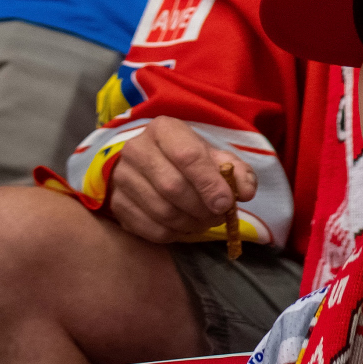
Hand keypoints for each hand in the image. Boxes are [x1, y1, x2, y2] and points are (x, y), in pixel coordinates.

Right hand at [106, 117, 256, 245]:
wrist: (149, 163)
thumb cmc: (188, 158)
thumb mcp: (213, 155)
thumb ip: (236, 170)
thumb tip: (246, 192)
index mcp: (163, 130)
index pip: (187, 157)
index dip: (210, 183)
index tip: (226, 203)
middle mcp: (136, 150)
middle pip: (173, 186)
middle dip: (202, 207)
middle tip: (219, 216)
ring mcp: (122, 178)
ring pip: (161, 210)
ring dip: (191, 223)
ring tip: (206, 221)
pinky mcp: (116, 204)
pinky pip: (149, 228)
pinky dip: (174, 234)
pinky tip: (186, 227)